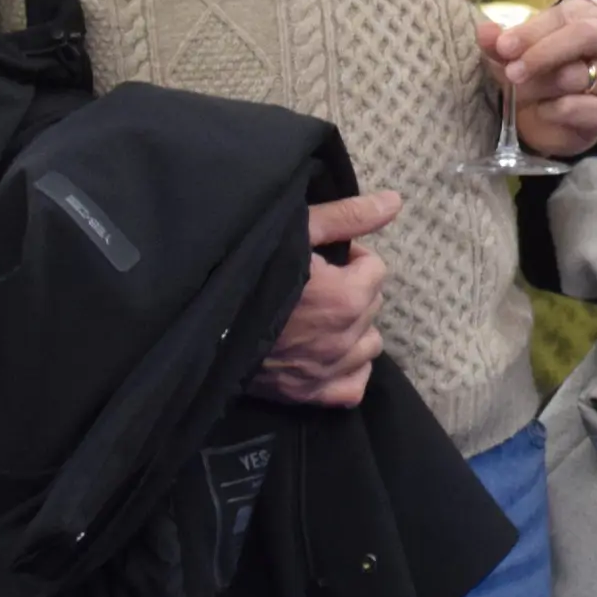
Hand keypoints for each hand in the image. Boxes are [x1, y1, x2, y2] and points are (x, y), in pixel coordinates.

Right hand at [253, 191, 398, 406]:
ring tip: (322, 316)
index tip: (326, 259)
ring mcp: (328, 369)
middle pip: (372, 305)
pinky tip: (330, 353)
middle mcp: (344, 337)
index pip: (376, 270)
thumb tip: (395, 202)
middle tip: (318, 284)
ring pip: (368, 345)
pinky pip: (352, 386)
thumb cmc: (248, 269)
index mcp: (347, 297)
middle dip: (353, 291)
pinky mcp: (308, 394)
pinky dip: (348, 370)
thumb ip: (348, 216)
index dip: (352, 259)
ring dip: (354, 329)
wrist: (201, 320)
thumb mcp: (298, 230)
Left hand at [485, 0, 596, 157]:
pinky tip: (541, 110)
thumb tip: (485, 31)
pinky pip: (582, 107)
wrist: (550, 117)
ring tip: (520, 93)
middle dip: (542, 53)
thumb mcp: (517, 52)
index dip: (533, 30)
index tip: (503, 46)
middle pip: (585, 34)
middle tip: (512, 71)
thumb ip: (502, 41)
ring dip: (540, 86)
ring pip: (579, 75)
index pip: (569, 14)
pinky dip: (553, 110)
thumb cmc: (540, 71)